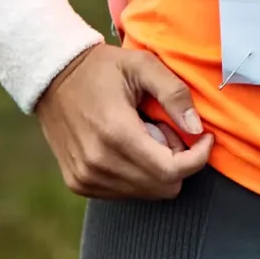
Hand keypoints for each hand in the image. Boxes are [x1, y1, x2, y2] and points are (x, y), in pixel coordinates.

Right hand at [35, 44, 212, 198]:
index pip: (171, 171)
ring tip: (146, 133)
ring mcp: (86, 178)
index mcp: (117, 134)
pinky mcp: (78, 183)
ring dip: (157, 167)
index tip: (206, 137)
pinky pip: (124, 192)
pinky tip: (129, 144)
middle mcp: (99, 163)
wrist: (54, 77)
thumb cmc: (103, 68)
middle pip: (163, 187)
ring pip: (146, 192)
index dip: (198, 158)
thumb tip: (197, 129)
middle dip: (178, 160)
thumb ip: (174, 94)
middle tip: (167, 128)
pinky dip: (137, 173)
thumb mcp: (143, 66)